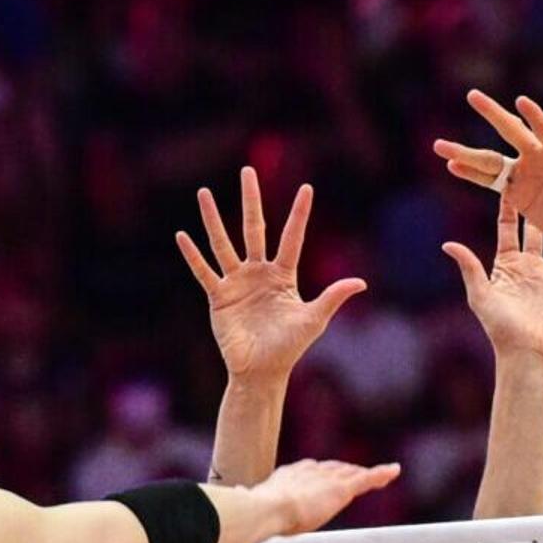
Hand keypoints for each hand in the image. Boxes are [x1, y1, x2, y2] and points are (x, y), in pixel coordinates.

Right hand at [178, 169, 363, 385]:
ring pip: (223, 243)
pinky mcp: (219, 296)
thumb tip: (360, 282)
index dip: (299, 214)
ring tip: (203, 192)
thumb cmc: (290, 347)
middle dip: (251, 200)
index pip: (292, 237)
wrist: (262, 371)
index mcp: (283, 275)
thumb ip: (332, 297)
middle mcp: (259, 272)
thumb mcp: (314, 319)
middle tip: (248, 171)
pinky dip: (193, 255)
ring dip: (212, 218)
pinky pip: (204, 272)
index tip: (306, 188)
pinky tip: (182, 235)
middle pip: (253, 228)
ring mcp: (237, 282)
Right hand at [217, 456, 400, 542]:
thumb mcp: (248, 511)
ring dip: (362, 474)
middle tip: (353, 474)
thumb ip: (241, 510)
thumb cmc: (252, 515)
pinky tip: (394, 471)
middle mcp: (307, 473)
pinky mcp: (341, 488)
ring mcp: (325, 480)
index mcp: (285, 478)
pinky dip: (382, 474)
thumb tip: (222, 509)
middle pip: (330, 469)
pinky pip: (367, 478)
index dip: (314, 475)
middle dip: (342, 472)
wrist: (266, 510)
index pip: (305, 472)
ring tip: (378, 474)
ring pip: (349, 473)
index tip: (318, 477)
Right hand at [435, 90, 542, 272]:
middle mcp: (541, 156)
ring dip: (467, 152)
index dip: (536, 117)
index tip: (522, 103)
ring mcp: (528, 175)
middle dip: (492, 115)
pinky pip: (491, 184)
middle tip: (472, 95)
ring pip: (493, 160)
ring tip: (439, 145)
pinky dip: (471, 175)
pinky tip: (452, 166)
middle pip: (512, 132)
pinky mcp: (520, 196)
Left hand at [447, 208, 542, 366]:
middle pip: (535, 230)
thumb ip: (469, 268)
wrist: (527, 352)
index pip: (508, 228)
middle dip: (539, 208)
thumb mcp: (480, 295)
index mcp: (507, 264)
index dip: (508, 207)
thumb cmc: (500, 327)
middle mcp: (529, 265)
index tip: (510, 182)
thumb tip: (448, 244)